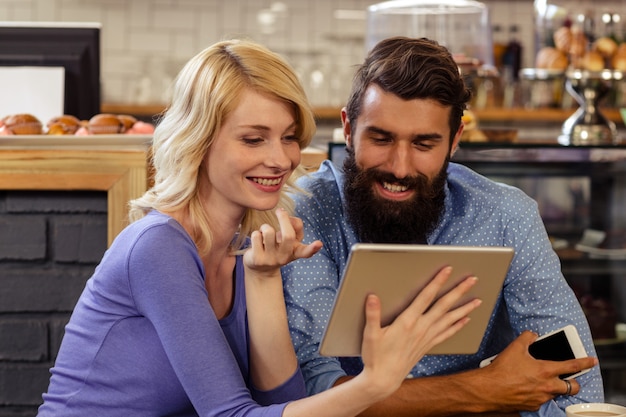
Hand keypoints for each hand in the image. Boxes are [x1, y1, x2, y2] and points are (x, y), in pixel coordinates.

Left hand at [244, 208, 321, 275]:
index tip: (319, 243)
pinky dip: (256, 234)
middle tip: (280, 211)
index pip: (306, 252)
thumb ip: (295, 226)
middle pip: (288, 235)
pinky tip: (257, 241)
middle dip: (283, 219)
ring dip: (265, 227)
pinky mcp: (257, 259)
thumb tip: (289, 217)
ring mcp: (270, 259)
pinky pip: (256, 236)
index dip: (313, 248)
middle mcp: (284, 257)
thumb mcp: (290, 239)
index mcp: (295, 252)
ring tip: (265, 232)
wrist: (260, 269)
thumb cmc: (278, 248)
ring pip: (268, 231)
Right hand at [358, 266, 481, 398]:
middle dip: (459, 291)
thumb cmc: (376, 356)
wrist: (384, 380)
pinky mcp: (427, 346)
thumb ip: (372, 314)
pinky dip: (458, 326)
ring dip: (464, 308)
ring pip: (450, 319)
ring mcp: (426, 338)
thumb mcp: (370, 334)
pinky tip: (466, 320)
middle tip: (472, 280)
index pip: (426, 296)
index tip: (447, 270)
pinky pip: (447, 333)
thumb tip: (372, 296)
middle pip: (444, 305)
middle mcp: (421, 328)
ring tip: (477, 299)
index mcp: (407, 321)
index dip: (437, 282)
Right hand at [477, 331, 598, 411]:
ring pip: (556, 394)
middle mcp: (547, 386)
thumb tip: (532, 334)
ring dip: (554, 388)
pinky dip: (540, 394)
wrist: (489, 389)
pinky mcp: (532, 406)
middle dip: (574, 383)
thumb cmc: (502, 370)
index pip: (571, 366)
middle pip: (572, 387)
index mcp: (545, 370)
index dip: (584, 363)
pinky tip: (529, 389)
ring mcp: (541, 398)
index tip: (592, 361)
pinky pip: (542, 400)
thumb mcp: (514, 348)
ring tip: (543, 382)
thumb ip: (527, 337)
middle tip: (569, 378)